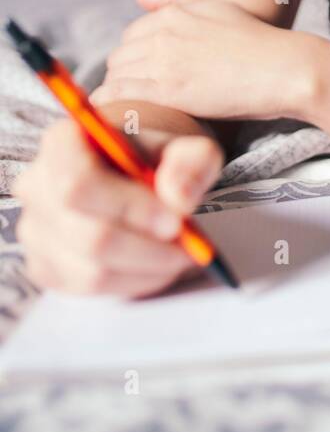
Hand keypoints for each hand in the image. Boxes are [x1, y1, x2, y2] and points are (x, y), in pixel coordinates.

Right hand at [13, 117, 223, 297]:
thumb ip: (193, 162)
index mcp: (62, 142)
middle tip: (190, 246)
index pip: (79, 182)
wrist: (135, 173)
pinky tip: (158, 264)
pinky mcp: (45, 268)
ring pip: (92, 270)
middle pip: (90, 236)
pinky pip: (90, 289)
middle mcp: (37, 186)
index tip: (175, 219)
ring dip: (147, 269)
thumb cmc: (157, 158)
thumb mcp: (188, 148)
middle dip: (148, 248)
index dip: (129, 207)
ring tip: (182, 254)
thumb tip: (178, 198)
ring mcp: (35, 232)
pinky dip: (134, 282)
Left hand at [90, 0, 319, 121]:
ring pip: (116, 75)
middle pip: (120, 56)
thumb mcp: (216, 8)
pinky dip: (110, 101)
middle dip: (125, 73)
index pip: (131, 34)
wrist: (282, 69)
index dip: (135, 55)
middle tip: (141, 93)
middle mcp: (163, 34)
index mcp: (173, 14)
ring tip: (133, 106)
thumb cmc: (257, 40)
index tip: (146, 71)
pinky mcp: (168, 91)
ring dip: (118, 90)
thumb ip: (176, 0)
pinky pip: (121, 93)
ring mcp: (164, 62)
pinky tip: (113, 112)